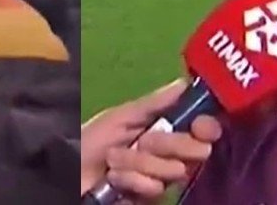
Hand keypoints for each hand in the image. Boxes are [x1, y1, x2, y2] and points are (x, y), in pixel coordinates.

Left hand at [80, 79, 223, 201]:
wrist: (69, 174)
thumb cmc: (91, 141)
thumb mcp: (120, 117)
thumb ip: (154, 103)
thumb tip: (184, 83)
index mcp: (166, 130)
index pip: (202, 128)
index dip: (206, 126)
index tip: (201, 125)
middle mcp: (170, 155)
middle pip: (197, 149)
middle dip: (168, 144)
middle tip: (143, 142)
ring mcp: (162, 179)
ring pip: (175, 170)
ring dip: (140, 162)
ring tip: (114, 160)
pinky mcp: (152, 200)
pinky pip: (156, 189)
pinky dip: (132, 180)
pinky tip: (115, 178)